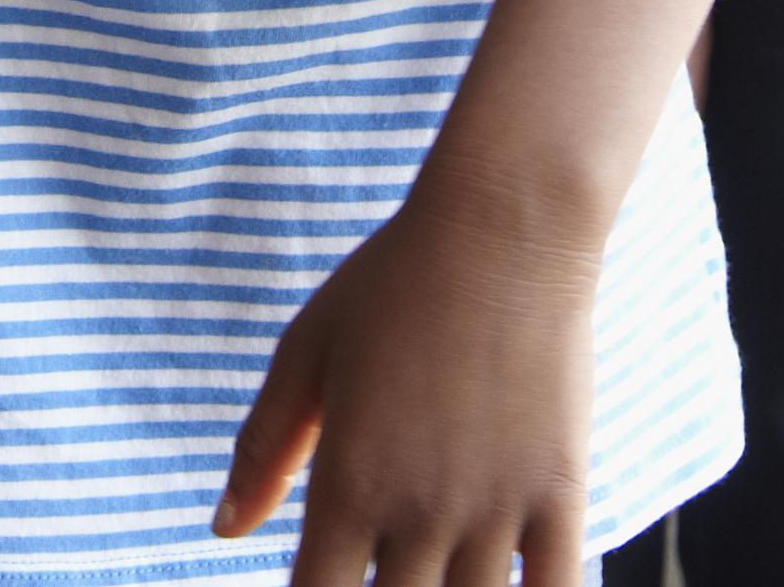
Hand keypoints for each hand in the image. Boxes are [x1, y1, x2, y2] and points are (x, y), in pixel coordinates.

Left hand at [216, 173, 604, 582]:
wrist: (502, 232)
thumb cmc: (392, 284)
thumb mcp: (307, 355)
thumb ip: (263, 448)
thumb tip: (223, 529)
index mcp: (347, 484)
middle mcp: (417, 512)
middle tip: (382, 578)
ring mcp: (494, 510)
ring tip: (434, 584)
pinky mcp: (560, 494)